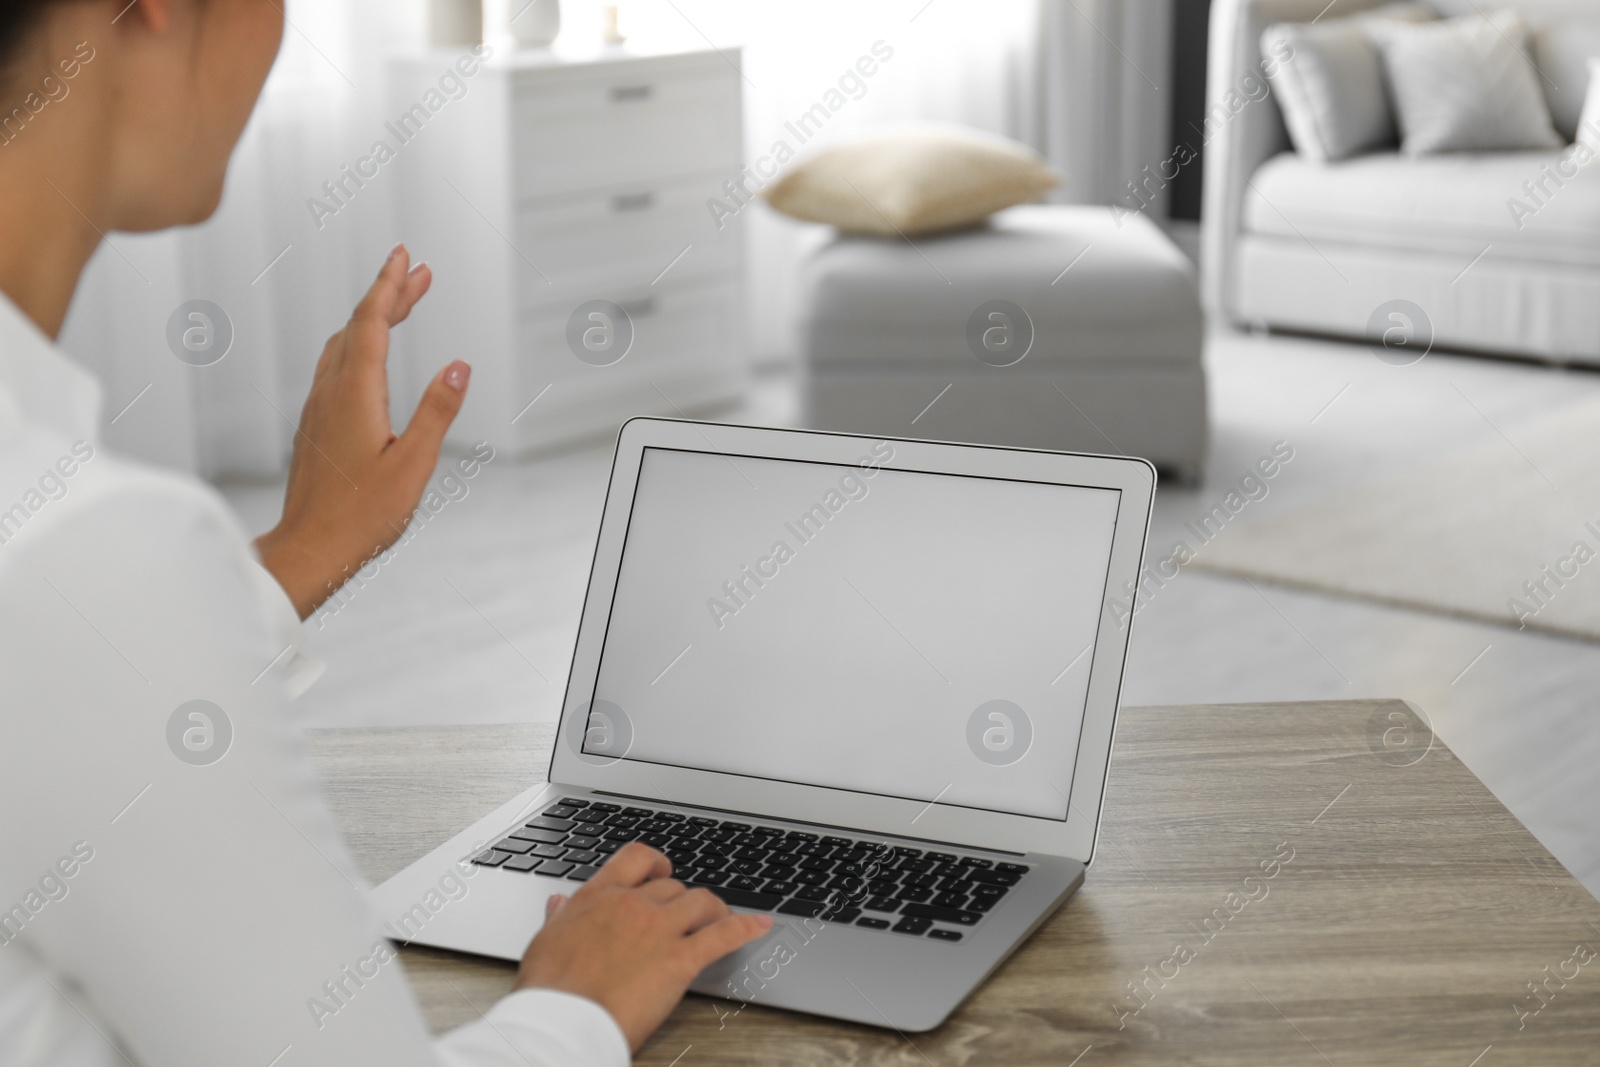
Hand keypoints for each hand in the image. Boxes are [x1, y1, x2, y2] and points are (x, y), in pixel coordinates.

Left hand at [255, 245, 468, 617]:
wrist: (309, 551)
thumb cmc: (362, 516)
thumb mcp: (413, 465)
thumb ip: (436, 411)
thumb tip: (459, 365)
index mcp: (355, 395)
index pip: (372, 323)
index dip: (389, 286)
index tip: (405, 257)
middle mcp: (331, 392)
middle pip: (357, 326)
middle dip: (388, 294)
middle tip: (417, 271)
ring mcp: (319, 409)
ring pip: (343, 345)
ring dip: (372, 319)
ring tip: (400, 306)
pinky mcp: (316, 426)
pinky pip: (336, 367)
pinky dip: (359, 345)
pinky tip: (371, 356)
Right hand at [514, 843, 772, 1050]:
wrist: (561, 1021)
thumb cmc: (549, 990)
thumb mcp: (545, 942)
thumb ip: (559, 918)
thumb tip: (558, 904)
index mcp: (598, 897)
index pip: (636, 858)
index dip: (656, 863)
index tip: (663, 872)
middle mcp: (632, 904)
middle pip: (672, 886)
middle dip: (681, 900)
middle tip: (686, 918)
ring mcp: (659, 929)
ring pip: (701, 901)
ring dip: (714, 910)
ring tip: (721, 918)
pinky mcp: (681, 959)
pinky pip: (723, 934)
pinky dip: (746, 927)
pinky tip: (760, 925)